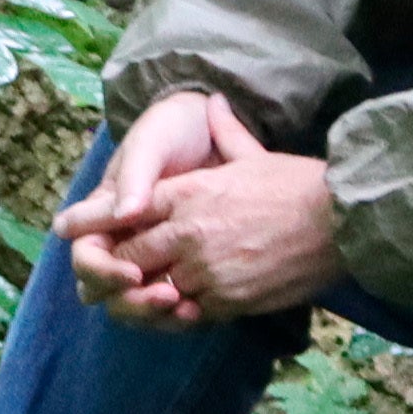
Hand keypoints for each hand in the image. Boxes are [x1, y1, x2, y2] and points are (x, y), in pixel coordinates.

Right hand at [55, 88, 233, 318]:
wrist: (216, 129)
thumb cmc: (174, 128)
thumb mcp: (153, 141)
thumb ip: (136, 174)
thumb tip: (123, 215)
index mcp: (104, 213)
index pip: (85, 255)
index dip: (102, 271)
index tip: (134, 274)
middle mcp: (122, 240)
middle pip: (104, 290)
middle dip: (129, 301)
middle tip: (166, 298)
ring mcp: (151, 257)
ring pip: (134, 303)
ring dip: (153, 313)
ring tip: (187, 309)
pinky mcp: (181, 268)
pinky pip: (168, 304)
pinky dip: (179, 314)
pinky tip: (200, 311)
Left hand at [66, 101, 347, 329]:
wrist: (341, 222)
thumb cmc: (299, 184)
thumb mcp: (253, 154)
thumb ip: (225, 132)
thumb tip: (215, 100)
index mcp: (187, 194)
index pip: (124, 213)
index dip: (97, 225)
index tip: (71, 231)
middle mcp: (186, 233)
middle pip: (130, 258)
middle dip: (118, 267)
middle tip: (108, 275)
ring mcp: (205, 270)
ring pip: (155, 291)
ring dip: (149, 294)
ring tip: (146, 295)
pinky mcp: (227, 300)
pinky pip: (188, 313)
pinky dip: (182, 312)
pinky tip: (185, 307)